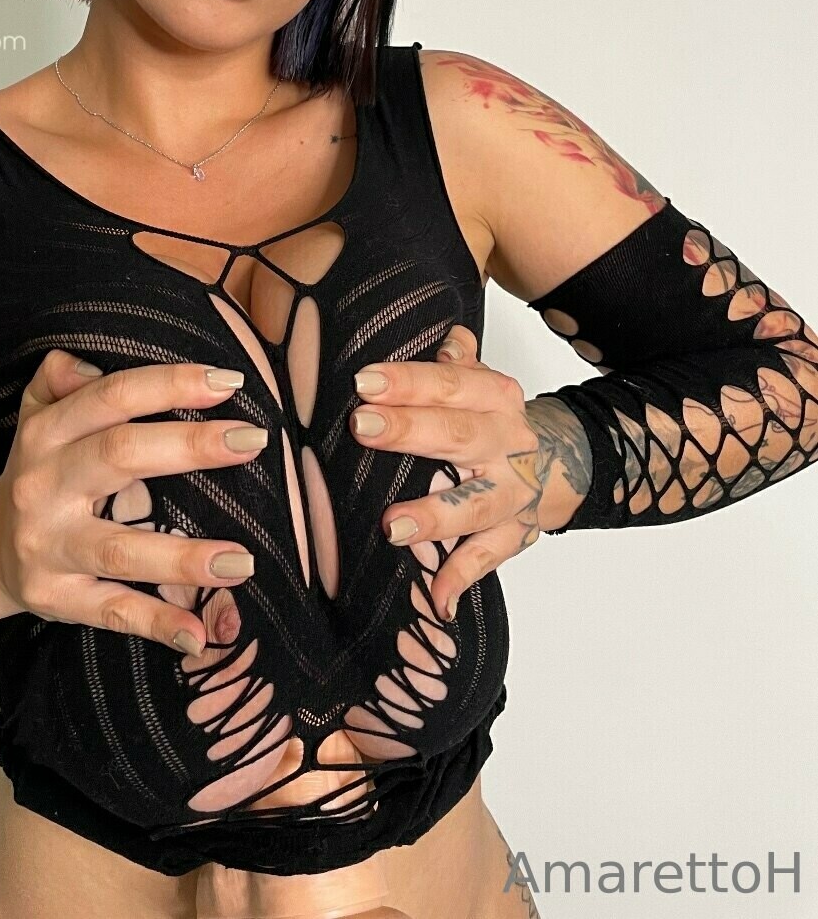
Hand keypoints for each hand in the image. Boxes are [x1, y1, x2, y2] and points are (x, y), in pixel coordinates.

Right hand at [0, 351, 270, 655]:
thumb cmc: (38, 473)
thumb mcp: (38, 416)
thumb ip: (61, 379)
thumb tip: (86, 362)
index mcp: (47, 434)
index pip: (110, 399)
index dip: (167, 386)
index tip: (228, 382)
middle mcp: (44, 487)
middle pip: (118, 457)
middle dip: (189, 446)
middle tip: (253, 439)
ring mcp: (50, 547)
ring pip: (120, 550)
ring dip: (183, 558)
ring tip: (243, 561)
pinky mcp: (58, 598)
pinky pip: (112, 612)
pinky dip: (157, 625)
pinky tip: (200, 633)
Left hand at [349, 325, 542, 619]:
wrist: (567, 459)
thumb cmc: (497, 417)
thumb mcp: (480, 381)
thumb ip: (456, 362)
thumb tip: (446, 334)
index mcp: (495, 398)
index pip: (450, 384)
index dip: (409, 382)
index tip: (364, 382)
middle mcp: (506, 443)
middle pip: (459, 434)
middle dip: (410, 431)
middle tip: (362, 426)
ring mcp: (513, 492)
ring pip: (476, 503)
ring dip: (436, 515)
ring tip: (393, 526)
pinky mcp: (515, 533)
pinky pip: (489, 557)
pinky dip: (462, 577)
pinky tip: (437, 597)